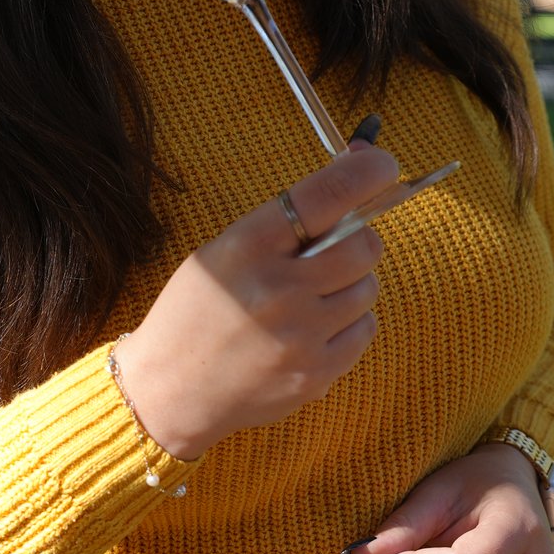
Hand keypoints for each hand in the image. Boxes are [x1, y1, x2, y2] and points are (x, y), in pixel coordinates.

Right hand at [113, 143, 399, 459]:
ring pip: (368, 287)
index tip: (383, 164)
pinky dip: (349, 323)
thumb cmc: (198, 310)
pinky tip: (312, 329)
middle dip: (357, 239)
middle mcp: (279, 288)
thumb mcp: (225, 250)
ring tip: (312, 297)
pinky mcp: (316, 373)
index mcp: (250, 245)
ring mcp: (300, 335)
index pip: (328, 194)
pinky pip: (365, 328)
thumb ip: (285, 219)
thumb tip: (354, 168)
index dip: (367, 171)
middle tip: (334, 249)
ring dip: (350, 285)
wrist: (170, 390)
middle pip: (363, 245)